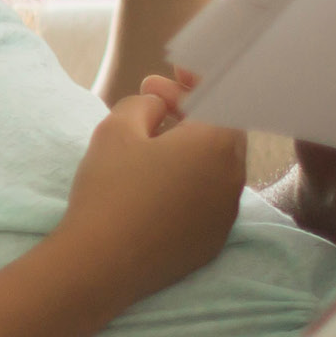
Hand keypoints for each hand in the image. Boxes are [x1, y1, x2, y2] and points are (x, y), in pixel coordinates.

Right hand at [49, 74, 248, 300]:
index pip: (220, 96)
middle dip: (192, 111)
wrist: (101, 263)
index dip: (195, 78)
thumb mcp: (117, 127)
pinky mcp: (213, 241)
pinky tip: (156, 185)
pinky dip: (189, 182)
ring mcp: (227, 213)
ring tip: (151, 143)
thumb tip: (161, 109)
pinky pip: (208, 198)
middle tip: (153, 102)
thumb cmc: (110, 188)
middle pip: (222, 130)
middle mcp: (234, 177)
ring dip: (190, 148)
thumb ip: (146, 104)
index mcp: (217, 143)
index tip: (170, 73)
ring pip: (215, 165)